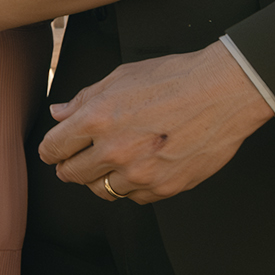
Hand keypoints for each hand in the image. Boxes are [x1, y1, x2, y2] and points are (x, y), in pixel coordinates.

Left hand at [39, 41, 270, 204]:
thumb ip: (84, 99)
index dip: (50, 151)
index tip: (54, 152)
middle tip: (77, 161)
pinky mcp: (165, 188)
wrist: (223, 92)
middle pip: (72, 175)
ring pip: (103, 191)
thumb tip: (58, 114)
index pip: (53, 148)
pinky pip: (135, 197)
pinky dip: (133, 186)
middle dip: (70, 167)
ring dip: (102, 179)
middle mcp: (114, 151)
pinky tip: (141, 167)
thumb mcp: (120, 77)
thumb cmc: (173, 78)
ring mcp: (141, 174)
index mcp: (97, 119)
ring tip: (113, 163)